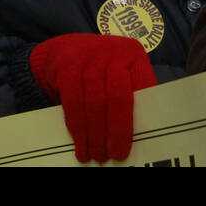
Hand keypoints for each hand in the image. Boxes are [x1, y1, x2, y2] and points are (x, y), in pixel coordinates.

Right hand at [29, 33, 156, 162]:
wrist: (62, 49)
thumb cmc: (98, 70)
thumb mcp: (120, 74)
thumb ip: (131, 95)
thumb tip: (140, 135)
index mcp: (134, 55)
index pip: (144, 89)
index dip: (141, 117)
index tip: (139, 143)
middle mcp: (114, 52)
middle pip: (119, 96)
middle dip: (117, 131)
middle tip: (116, 156)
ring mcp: (90, 56)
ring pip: (95, 102)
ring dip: (95, 134)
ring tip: (96, 155)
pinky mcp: (68, 64)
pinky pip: (73, 102)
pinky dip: (77, 127)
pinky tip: (80, 144)